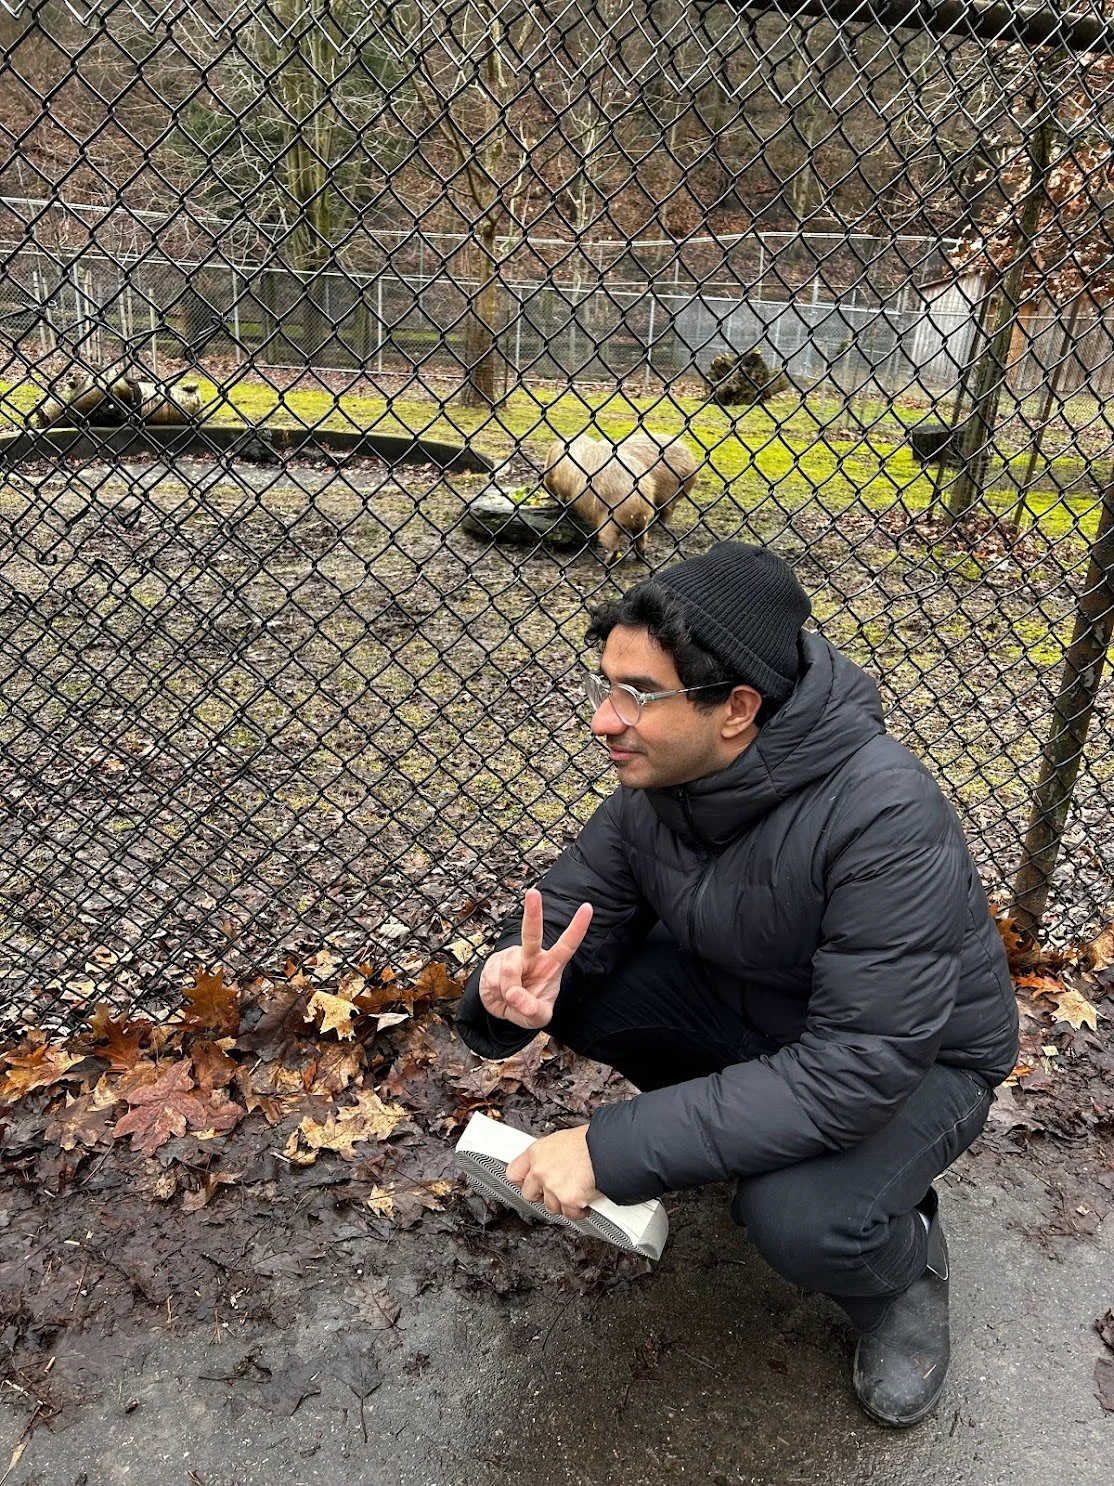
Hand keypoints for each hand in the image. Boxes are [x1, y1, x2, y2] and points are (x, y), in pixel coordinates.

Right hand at [478, 888, 592, 1029]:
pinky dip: (497, 992)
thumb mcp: (537, 1018)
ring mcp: (512, 956)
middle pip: (532, 933)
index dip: (578, 927)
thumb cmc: (528, 1007)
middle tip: (533, 893)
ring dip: (509, 990)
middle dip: (533, 912)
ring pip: (509, 970)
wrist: (504, 1010)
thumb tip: (515, 996)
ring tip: (511, 996)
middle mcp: (532, 955)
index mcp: (551, 964)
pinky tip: (499, 991)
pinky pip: (494, 978)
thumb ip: (531, 1010)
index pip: (567, 945)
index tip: (588, 907)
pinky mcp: (494, 962)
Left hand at [505, 1125, 598, 1218]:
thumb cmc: (591, 1141)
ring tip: (575, 1192)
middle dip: (543, 1194)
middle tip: (556, 1189)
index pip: (514, 1172)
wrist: (608, 1149)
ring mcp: (553, 1187)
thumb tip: (549, 1163)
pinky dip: (579, 1211)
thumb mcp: (562, 1140)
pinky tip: (585, 1201)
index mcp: (537, 1153)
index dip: (522, 1180)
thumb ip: (549, 1156)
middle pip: (529, 1194)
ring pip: (550, 1207)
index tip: (527, 1183)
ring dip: (562, 1203)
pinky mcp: (568, 1200)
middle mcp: (541, 1170)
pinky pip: (570, 1214)